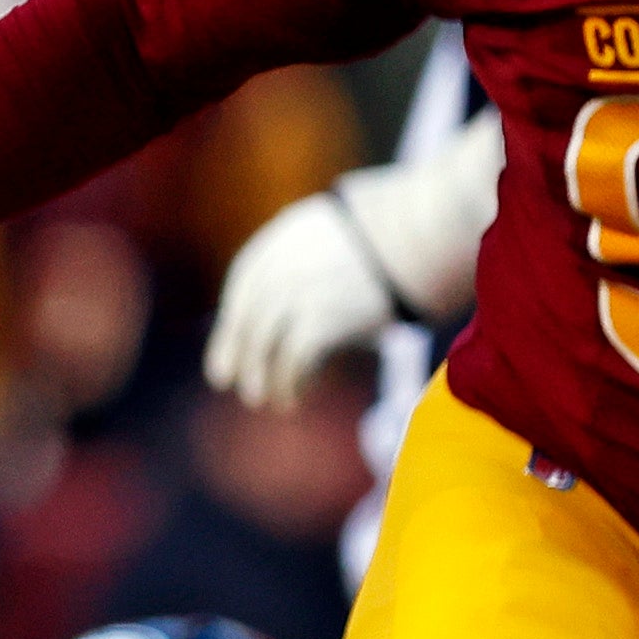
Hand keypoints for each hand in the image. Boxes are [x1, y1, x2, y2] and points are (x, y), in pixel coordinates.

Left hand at [205, 190, 399, 407]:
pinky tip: (297, 398)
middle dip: (241, 360)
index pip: (242, 288)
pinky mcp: (317, 322)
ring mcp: (295, 295)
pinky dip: (291, 384)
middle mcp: (278, 268)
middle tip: (245, 391)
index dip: (230, 329)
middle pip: (248, 321)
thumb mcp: (331, 236)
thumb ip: (305, 265)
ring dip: (266, 380)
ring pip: (264, 346)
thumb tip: (292, 318)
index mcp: (279, 242)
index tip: (227, 358)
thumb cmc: (384, 241)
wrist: (411, 240)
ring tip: (273, 402)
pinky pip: (293, 362)